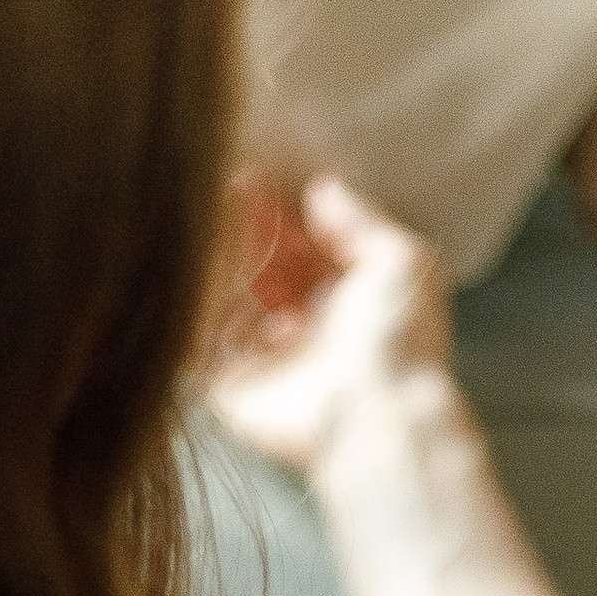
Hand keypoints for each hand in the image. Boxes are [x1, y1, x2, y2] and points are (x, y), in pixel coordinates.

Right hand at [205, 173, 453, 479]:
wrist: (373, 414)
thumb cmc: (398, 341)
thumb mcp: (401, 261)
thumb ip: (362, 219)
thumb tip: (323, 188)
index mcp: (350, 307)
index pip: (305, 253)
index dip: (282, 216)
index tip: (256, 181)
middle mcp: (308, 334)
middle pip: (265, 273)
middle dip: (247, 233)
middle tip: (227, 193)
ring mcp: (268, 362)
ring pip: (229, 301)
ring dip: (219, 260)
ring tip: (211, 220)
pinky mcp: (232, 387)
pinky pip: (200, 339)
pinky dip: (195, 302)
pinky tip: (198, 262)